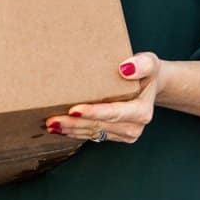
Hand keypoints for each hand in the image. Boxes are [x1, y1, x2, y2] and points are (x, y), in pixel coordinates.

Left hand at [44, 52, 162, 144]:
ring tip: (50, 124)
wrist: (149, 85)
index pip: (113, 113)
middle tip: (52, 120)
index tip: (73, 110)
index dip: (93, 113)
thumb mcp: (149, 62)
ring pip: (92, 133)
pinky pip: (92, 135)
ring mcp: (125, 134)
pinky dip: (75, 132)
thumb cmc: (146, 71)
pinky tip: (60, 129)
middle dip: (74, 124)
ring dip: (71, 130)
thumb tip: (125, 68)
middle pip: (98, 125)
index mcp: (141, 111)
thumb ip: (143, 64)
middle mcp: (134, 127)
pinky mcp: (115, 136)